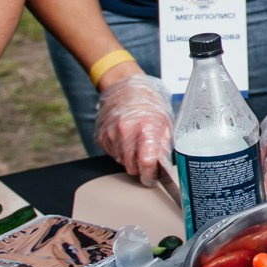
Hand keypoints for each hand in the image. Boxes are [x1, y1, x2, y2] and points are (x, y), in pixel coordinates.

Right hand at [93, 66, 172, 185]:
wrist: (125, 87)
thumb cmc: (149, 103)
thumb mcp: (165, 122)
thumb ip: (163, 146)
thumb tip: (163, 168)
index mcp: (146, 127)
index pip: (146, 162)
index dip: (150, 175)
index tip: (152, 179)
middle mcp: (126, 131)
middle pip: (132, 167)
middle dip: (140, 167)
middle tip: (147, 159)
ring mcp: (111, 134)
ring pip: (121, 162)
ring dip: (130, 159)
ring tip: (137, 143)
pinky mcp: (101, 136)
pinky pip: (112, 154)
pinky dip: (120, 151)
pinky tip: (126, 139)